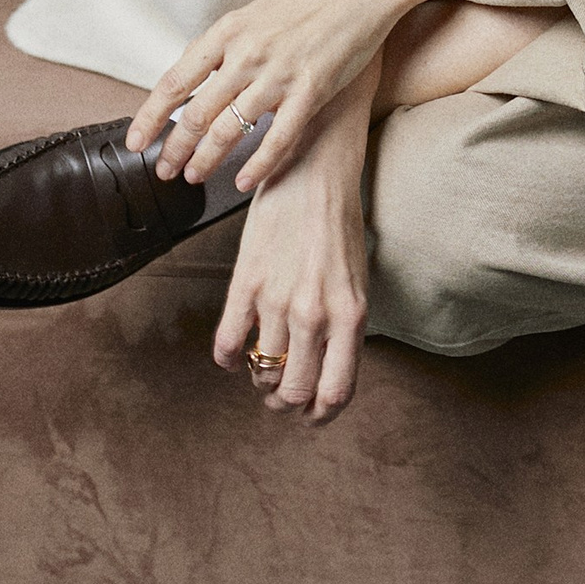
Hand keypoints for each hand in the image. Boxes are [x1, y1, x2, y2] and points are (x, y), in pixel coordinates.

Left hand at [127, 0, 404, 191]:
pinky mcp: (311, 91)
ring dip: (205, 160)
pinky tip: (244, 183)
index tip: (136, 142)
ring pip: (229, 131)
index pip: (176, 81)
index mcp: (228, 31)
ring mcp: (279, 73)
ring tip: (195, 176)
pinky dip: (256, 166)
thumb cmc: (305, 4)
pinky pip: (277, 139)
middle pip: (197, 113)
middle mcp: (248, 53)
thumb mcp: (252, 15)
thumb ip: (221, 49)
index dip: (151, 117)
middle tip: (164, 170)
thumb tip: (190, 85)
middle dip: (174, 149)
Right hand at [215, 95, 370, 424]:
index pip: (335, 393)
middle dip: (285, 401)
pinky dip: (227, 359)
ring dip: (259, 379)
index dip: (320, 414)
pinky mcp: (247, 282)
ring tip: (260, 365)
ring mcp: (279, 300)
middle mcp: (316, 315)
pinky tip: (233, 351)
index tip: (311, 413)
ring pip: (261, 373)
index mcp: (351, 315)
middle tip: (280, 389)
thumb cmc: (339, 223)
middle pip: (293, 394)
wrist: (315, 169)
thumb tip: (325, 367)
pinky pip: (228, 343)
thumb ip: (344, 325)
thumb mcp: (356, 278)